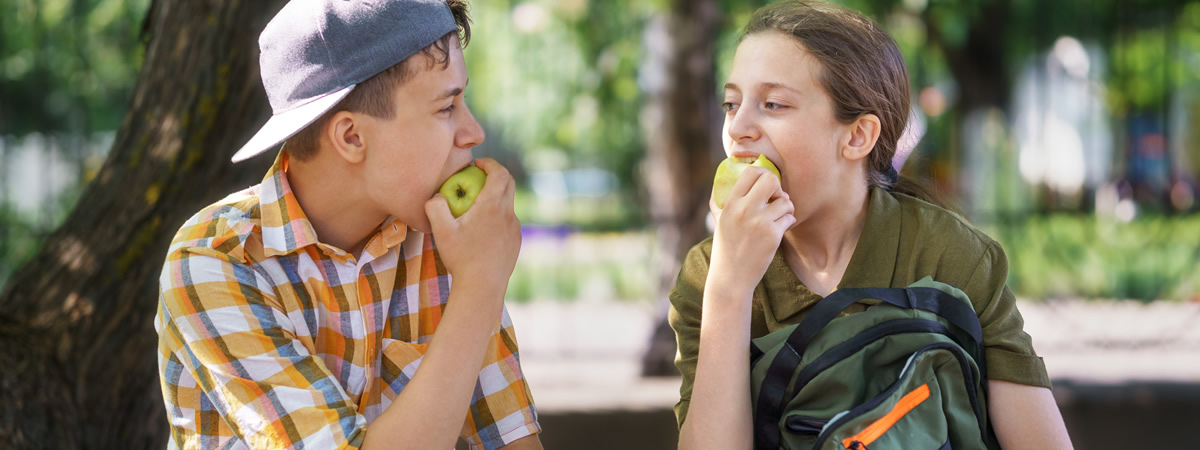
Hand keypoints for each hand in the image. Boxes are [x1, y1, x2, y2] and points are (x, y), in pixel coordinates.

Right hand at [425, 158, 521, 293]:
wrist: (482, 288)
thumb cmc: (460, 258)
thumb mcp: (440, 231)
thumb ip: (435, 207)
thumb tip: (436, 195)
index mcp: (493, 206)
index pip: (499, 173)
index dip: (489, 163)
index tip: (476, 164)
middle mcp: (508, 215)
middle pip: (509, 184)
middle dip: (494, 175)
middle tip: (477, 177)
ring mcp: (514, 229)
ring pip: (508, 204)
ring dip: (495, 198)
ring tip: (475, 207)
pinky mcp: (516, 242)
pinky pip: (507, 222)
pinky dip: (496, 216)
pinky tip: (480, 230)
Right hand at [707, 166, 794, 299]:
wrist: (731, 277)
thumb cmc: (725, 248)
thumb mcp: (719, 221)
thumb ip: (722, 200)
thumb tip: (723, 179)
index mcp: (730, 204)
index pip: (751, 173)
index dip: (763, 174)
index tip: (766, 186)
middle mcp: (744, 210)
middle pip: (771, 180)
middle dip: (778, 187)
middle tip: (776, 199)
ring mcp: (759, 222)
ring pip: (785, 201)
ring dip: (786, 208)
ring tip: (779, 217)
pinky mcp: (772, 235)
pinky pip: (790, 218)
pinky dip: (788, 222)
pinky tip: (779, 229)